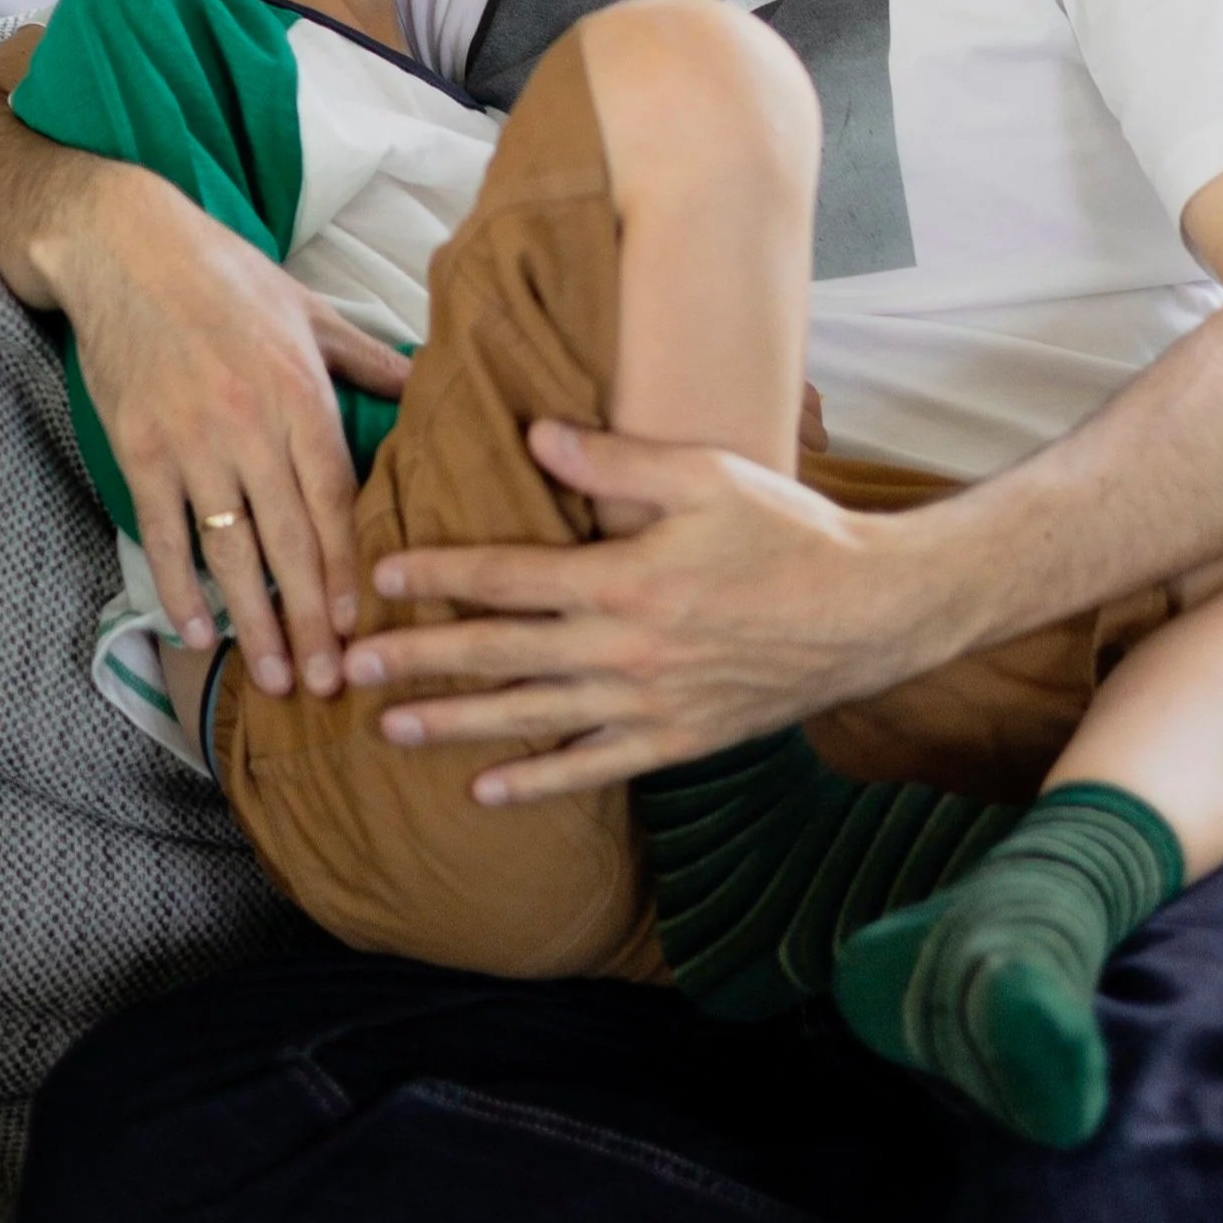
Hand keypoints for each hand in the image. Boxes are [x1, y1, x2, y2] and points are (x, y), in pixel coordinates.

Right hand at [40, 162, 405, 698]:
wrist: (123, 246)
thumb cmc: (226, 276)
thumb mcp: (311, 310)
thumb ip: (369, 361)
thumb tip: (429, 386)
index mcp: (300, 392)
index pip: (334, 499)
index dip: (348, 568)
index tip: (363, 626)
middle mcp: (248, 425)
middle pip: (288, 540)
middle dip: (310, 620)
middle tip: (328, 684)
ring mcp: (188, 441)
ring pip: (229, 549)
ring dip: (253, 622)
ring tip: (275, 677)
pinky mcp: (138, 449)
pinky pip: (163, 534)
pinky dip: (179, 589)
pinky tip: (199, 633)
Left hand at [341, 421, 961, 800]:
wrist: (869, 613)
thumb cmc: (787, 532)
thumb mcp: (704, 475)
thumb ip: (614, 458)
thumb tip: (536, 432)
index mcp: (624, 578)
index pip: (506, 577)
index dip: (438, 575)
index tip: (380, 578)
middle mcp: (624, 648)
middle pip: (500, 654)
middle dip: (420, 660)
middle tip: (353, 667)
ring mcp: (648, 703)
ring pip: (532, 717)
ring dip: (456, 724)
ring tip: (393, 731)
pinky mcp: (676, 740)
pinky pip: (592, 766)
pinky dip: (536, 781)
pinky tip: (486, 790)